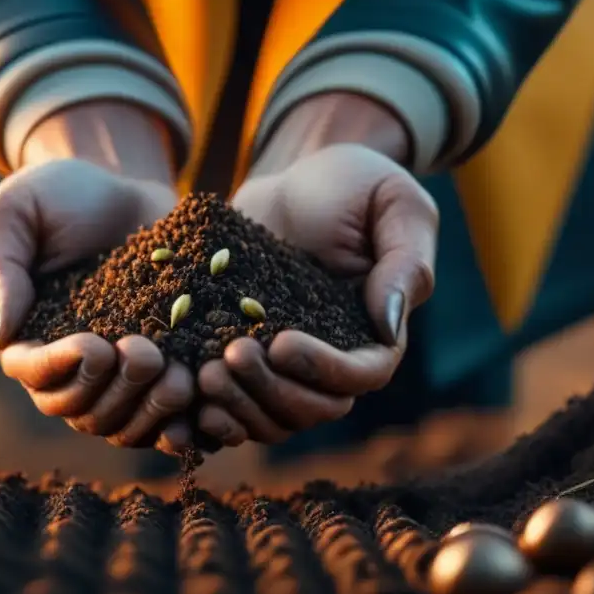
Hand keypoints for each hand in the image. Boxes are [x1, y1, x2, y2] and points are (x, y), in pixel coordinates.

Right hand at [0, 104, 195, 453]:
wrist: (123, 183)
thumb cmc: (59, 192)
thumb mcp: (15, 212)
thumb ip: (1, 268)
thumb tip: (3, 335)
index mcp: (28, 333)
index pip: (32, 372)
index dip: (61, 370)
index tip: (95, 346)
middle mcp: (69, 365)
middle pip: (79, 409)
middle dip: (114, 392)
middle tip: (147, 354)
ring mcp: (116, 373)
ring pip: (122, 423)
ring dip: (150, 410)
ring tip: (181, 377)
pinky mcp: (161, 366)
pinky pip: (164, 417)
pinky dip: (180, 424)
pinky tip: (201, 410)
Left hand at [197, 97, 437, 446]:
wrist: (292, 177)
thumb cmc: (354, 183)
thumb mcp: (394, 203)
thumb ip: (405, 261)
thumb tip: (388, 325)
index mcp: (375, 330)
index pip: (361, 375)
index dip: (322, 371)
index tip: (280, 342)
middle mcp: (334, 357)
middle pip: (313, 407)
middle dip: (271, 391)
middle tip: (229, 356)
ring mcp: (288, 364)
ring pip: (273, 416)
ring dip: (239, 405)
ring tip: (203, 375)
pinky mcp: (246, 353)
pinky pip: (237, 404)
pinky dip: (215, 413)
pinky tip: (188, 398)